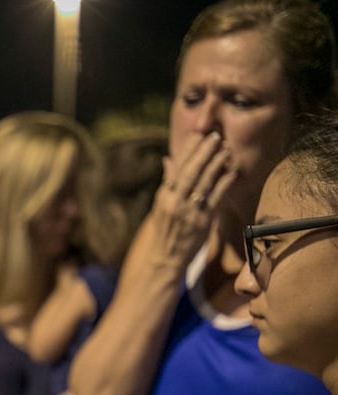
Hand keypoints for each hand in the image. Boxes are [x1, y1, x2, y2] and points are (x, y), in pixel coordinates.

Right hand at [149, 132, 235, 270]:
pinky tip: (232, 171)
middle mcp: (175, 202)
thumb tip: (168, 160)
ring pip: (204, 181)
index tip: (199, 135)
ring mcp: (189, 211)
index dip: (188, 150)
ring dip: (216, 163)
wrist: (165, 260)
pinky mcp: (203, 221)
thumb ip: (168, 183)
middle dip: (203, 151)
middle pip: (190, 171)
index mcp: (164, 197)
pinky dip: (224, 182)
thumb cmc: (165, 232)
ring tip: (226, 148)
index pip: (177, 168)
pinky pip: (216, 197)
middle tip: (215, 135)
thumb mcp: (161, 206)